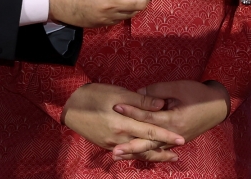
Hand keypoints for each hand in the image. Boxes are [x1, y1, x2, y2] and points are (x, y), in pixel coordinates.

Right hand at [61, 83, 184, 161]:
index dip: (166, 136)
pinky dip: (137, 153)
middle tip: (177, 155)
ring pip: (136, 152)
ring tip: (165, 157)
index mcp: (123, 123)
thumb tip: (161, 104)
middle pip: (145, 147)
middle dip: (162, 152)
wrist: (70, 104)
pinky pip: (126, 151)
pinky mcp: (105, 144)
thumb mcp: (118, 93)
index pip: (150, 131)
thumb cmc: (94, 94)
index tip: (181, 139)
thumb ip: (141, 101)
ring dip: (151, 155)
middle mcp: (118, 137)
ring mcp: (111, 143)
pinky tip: (144, 153)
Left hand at [111, 80, 230, 160]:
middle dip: (130, 146)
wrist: (217, 106)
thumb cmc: (198, 93)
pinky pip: (159, 149)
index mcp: (174, 119)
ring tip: (118, 155)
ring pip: (152, 149)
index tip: (116, 107)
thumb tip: (137, 93)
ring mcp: (176, 140)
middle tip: (114, 150)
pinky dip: (146, 152)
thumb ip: (157, 91)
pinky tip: (134, 155)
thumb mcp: (178, 87)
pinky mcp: (177, 141)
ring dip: (135, 152)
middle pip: (148, 142)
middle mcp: (174, 134)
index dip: (132, 112)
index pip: (148, 117)